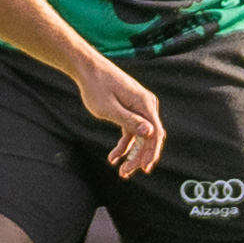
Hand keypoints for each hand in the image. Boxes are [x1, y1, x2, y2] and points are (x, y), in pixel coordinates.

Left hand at [73, 57, 163, 177]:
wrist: (87, 68)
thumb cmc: (95, 87)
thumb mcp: (109, 108)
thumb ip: (129, 121)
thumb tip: (150, 133)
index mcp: (144, 103)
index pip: (155, 134)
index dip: (151, 153)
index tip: (144, 169)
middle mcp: (146, 104)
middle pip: (149, 137)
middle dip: (139, 157)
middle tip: (125, 174)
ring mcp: (140, 106)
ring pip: (140, 136)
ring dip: (132, 154)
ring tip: (121, 172)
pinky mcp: (131, 108)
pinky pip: (132, 130)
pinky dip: (125, 144)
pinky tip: (114, 157)